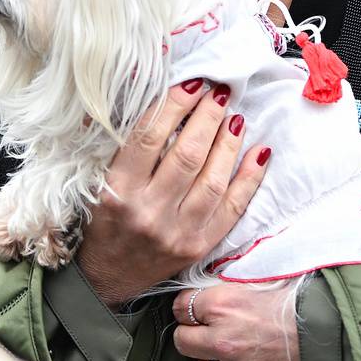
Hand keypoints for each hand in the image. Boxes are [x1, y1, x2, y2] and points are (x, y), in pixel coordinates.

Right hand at [75, 80, 270, 307]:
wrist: (106, 278)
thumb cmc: (103, 221)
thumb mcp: (102, 183)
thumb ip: (129, 149)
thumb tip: (167, 104)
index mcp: (118, 191)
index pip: (149, 137)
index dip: (174, 104)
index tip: (191, 82)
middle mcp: (148, 212)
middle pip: (187, 155)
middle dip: (207, 117)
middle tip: (219, 92)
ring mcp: (177, 232)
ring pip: (213, 179)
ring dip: (228, 142)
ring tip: (235, 117)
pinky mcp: (199, 246)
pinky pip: (233, 208)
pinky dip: (249, 178)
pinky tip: (259, 152)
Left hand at [172, 281, 304, 360]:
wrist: (327, 337)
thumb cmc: (295, 305)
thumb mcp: (256, 282)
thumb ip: (224, 287)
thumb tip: (201, 286)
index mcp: (221, 305)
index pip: (180, 307)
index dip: (188, 307)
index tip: (198, 308)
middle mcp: (221, 338)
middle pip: (181, 339)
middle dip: (191, 332)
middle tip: (206, 328)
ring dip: (208, 356)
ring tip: (228, 345)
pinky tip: (242, 359)